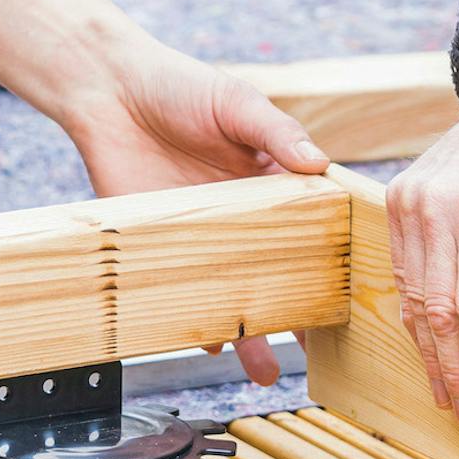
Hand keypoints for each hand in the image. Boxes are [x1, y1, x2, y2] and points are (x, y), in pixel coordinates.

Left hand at [66, 40, 329, 384]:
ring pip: (231, 292)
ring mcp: (201, 237)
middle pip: (276, 272)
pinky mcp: (158, 247)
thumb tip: (319, 163)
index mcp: (273, 183)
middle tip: (313, 348)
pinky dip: (192, 318)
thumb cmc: (179, 87)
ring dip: (247, 331)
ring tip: (264, 371)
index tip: (351, 294)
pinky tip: (207, 340)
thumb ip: (276, 132)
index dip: (332, 260)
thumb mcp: (236, 103)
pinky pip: (181, 291)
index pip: (313, 228)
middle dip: (296, 312)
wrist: (106, 93)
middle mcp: (243, 217)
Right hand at [386, 34, 458, 423]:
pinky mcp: (396, 198)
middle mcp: (436, 206)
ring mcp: (409, 200)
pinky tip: (430, 346)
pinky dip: (415, 313)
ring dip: (428, 351)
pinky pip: (402, 271)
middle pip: (435, 311)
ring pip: (411, 297)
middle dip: (451, 369)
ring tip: (444, 391)